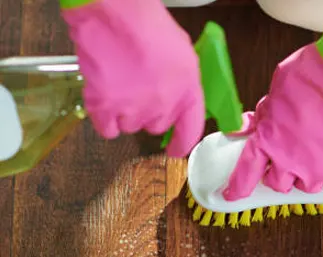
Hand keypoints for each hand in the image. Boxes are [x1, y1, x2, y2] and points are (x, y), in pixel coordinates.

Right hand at [62, 0, 203, 156]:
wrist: (114, 12)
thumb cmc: (149, 24)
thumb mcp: (182, 53)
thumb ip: (183, 83)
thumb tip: (177, 99)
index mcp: (188, 92)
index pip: (191, 131)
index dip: (182, 144)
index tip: (175, 150)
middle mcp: (164, 107)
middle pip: (156, 127)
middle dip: (149, 113)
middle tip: (139, 90)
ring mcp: (134, 110)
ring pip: (131, 127)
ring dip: (125, 112)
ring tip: (119, 84)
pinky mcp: (105, 108)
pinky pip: (107, 129)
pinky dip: (105, 119)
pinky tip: (104, 99)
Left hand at [222, 44, 322, 200]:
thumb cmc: (310, 74)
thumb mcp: (274, 92)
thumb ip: (261, 116)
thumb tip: (247, 125)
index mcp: (267, 141)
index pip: (246, 173)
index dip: (237, 187)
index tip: (232, 195)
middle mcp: (289, 161)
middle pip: (277, 184)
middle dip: (278, 174)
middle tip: (287, 158)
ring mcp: (317, 169)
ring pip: (306, 187)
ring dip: (305, 175)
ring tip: (313, 155)